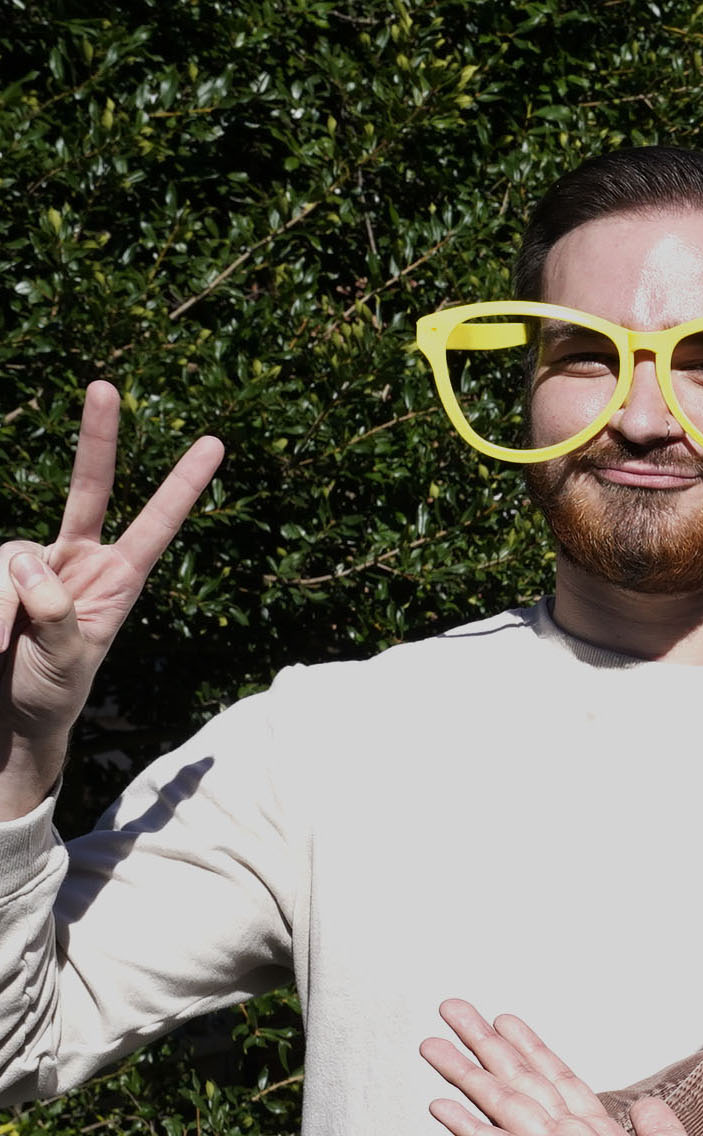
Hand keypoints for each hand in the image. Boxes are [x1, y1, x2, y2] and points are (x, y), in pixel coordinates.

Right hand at [1, 382, 224, 819]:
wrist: (9, 716)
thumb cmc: (50, 694)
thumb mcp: (64, 661)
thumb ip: (52, 611)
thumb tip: (26, 558)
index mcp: (119, 580)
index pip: (156, 524)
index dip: (183, 486)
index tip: (215, 443)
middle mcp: (79, 558)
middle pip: (90, 486)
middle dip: (98, 437)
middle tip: (107, 385)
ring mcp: (34, 559)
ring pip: (11, 554)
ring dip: (2, 604)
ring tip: (1, 646)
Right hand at [423, 1001, 702, 1135]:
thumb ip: (659, 1132)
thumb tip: (644, 1104)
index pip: (561, 1084)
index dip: (532, 1049)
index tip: (504, 1018)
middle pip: (523, 1086)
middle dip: (487, 1047)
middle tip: (450, 1007)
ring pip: (507, 1109)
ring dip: (467, 1076)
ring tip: (429, 1044)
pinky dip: (475, 1129)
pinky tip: (441, 1107)